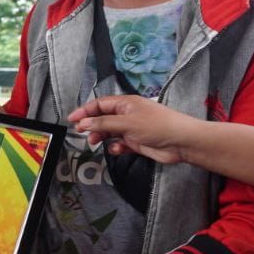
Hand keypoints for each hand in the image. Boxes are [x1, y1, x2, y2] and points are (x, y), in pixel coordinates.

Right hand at [67, 95, 197, 164]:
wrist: (181, 142)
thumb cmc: (157, 126)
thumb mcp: (127, 123)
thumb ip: (104, 123)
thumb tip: (84, 122)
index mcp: (126, 104)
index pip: (100, 104)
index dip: (85, 111)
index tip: (72, 120)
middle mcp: (128, 114)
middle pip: (103, 118)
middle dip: (92, 125)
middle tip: (82, 133)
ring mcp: (132, 128)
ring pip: (110, 131)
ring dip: (102, 136)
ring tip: (95, 142)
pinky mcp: (137, 142)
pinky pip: (120, 144)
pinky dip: (116, 147)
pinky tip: (116, 150)